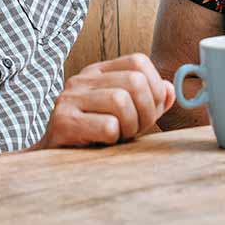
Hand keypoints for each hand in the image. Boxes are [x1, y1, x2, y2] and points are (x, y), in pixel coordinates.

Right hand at [36, 53, 175, 147]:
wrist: (54, 163)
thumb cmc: (94, 137)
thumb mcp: (127, 115)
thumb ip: (149, 101)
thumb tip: (170, 89)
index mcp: (98, 71)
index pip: (138, 61)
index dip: (155, 87)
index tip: (151, 109)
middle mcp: (82, 79)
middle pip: (134, 81)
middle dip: (146, 112)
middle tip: (135, 129)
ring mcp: (70, 99)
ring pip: (121, 101)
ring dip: (129, 126)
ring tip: (119, 136)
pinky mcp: (63, 122)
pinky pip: (107, 126)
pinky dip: (114, 139)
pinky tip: (103, 143)